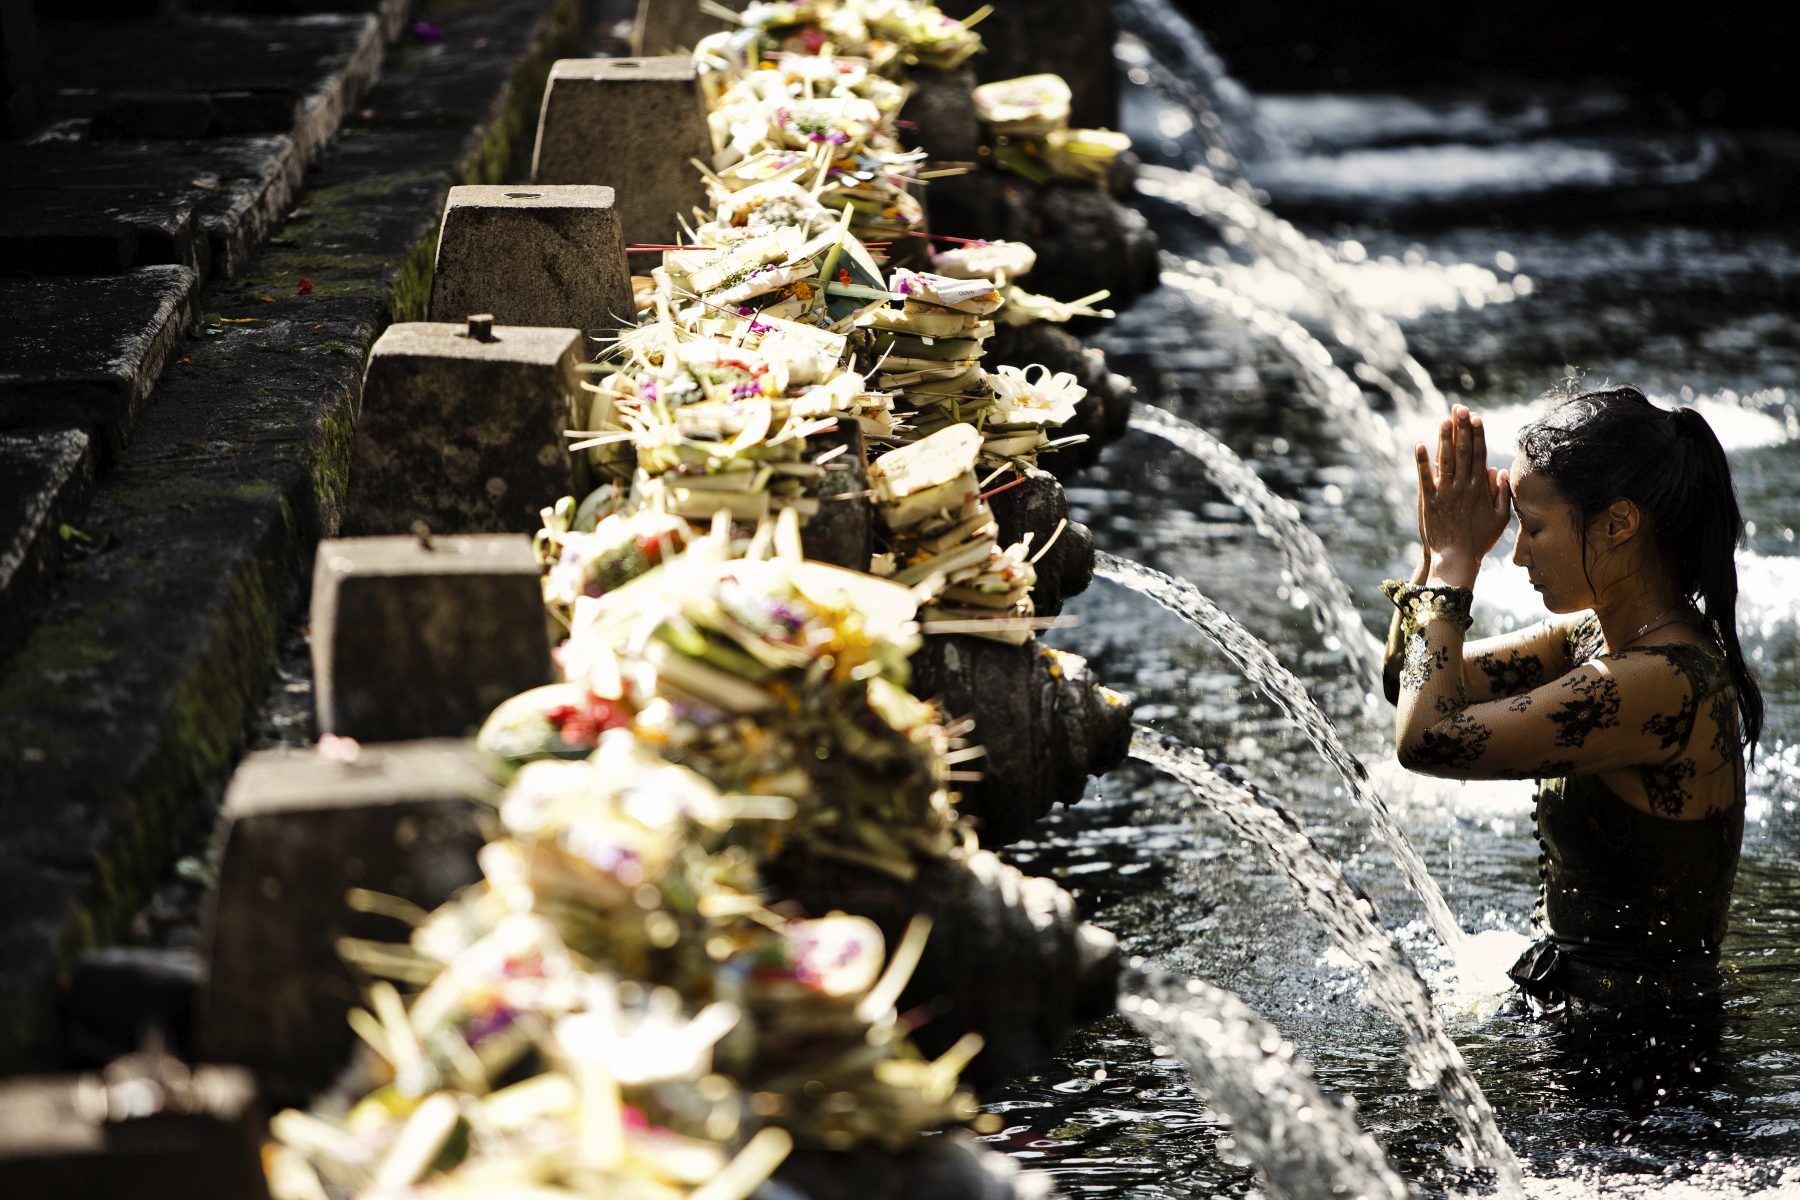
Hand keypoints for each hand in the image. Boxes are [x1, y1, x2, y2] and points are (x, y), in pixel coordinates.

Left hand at [1415, 405, 1509, 588]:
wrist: (1456, 559)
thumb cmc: (1479, 541)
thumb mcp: (1499, 518)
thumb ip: (1501, 494)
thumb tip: (1498, 471)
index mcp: (1480, 489)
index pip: (1480, 455)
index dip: (1478, 435)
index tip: (1477, 418)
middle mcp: (1463, 487)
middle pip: (1464, 452)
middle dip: (1462, 428)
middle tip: (1460, 408)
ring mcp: (1445, 493)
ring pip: (1446, 460)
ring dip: (1445, 438)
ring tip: (1445, 419)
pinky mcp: (1429, 501)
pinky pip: (1425, 478)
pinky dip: (1422, 461)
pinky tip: (1419, 445)